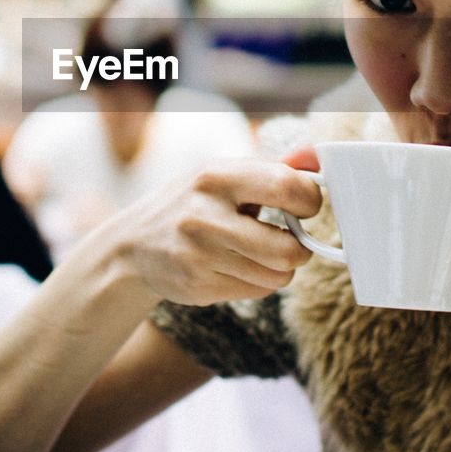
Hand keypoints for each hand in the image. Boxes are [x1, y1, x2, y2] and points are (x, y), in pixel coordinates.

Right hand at [93, 157, 321, 306]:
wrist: (133, 246)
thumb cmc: (191, 202)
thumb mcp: (222, 174)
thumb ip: (272, 168)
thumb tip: (317, 160)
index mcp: (215, 175)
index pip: (286, 186)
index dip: (310, 200)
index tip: (305, 206)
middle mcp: (204, 214)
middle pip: (287, 249)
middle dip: (300, 249)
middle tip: (292, 240)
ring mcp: (199, 254)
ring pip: (277, 276)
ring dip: (280, 268)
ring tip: (260, 253)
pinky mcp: (198, 286)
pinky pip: (258, 291)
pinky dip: (258, 282)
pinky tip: (237, 267)